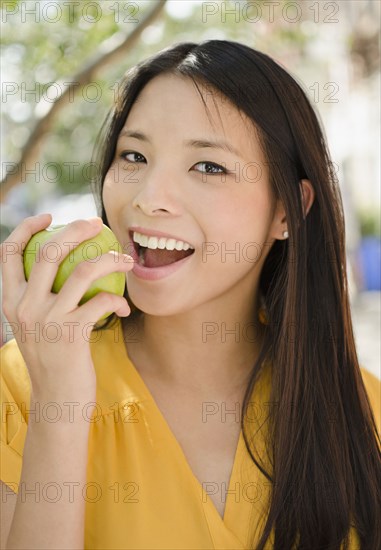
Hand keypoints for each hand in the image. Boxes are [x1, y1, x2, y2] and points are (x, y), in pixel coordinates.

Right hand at [1, 214, 133, 408]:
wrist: (57, 402)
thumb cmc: (53, 361)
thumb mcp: (36, 327)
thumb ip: (40, 299)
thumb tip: (65, 268)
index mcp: (11, 302)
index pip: (8, 253)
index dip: (27, 228)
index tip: (49, 217)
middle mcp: (24, 308)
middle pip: (48, 252)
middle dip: (76, 230)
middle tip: (98, 223)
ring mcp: (47, 320)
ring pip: (82, 272)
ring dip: (110, 260)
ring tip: (126, 260)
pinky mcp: (71, 334)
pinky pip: (102, 301)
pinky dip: (118, 299)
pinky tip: (125, 309)